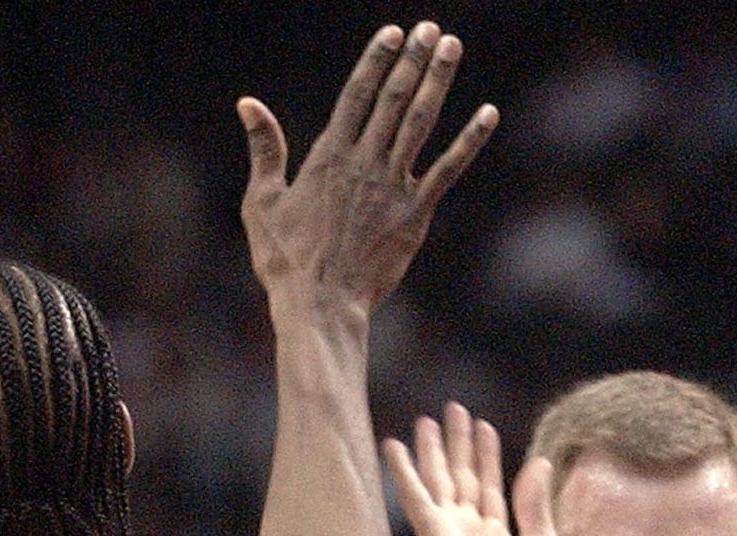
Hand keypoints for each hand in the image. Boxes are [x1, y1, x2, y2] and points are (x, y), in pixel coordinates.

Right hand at [237, 23, 497, 313]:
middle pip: (393, 98)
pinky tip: (488, 113)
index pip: (357, 94)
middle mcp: (364, 162)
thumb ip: (264, 150)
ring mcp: (392, 187)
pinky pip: (448, 170)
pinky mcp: (414, 215)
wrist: (320, 306)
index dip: (377, 59)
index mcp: (329, 156)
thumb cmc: (286, 262)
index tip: (394, 33)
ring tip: (451, 47)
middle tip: (431, 29)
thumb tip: (248, 104)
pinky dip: (469, 141)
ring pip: (420, 122)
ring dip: (438, 81)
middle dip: (413, 59)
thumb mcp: (262, 203)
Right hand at [383, 402, 561, 535]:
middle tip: (454, 411)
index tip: (485, 429)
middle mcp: (470, 531)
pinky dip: (401, 468)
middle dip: (459, 444)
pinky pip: (413, 492)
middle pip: (462, 477)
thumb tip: (539, 464)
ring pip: (437, 478)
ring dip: (432, 448)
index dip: (487, 457)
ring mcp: (448, 529)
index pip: (490, 487)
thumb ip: (537, 505)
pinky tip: (392, 444)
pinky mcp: (430, 529)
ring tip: (428, 418)